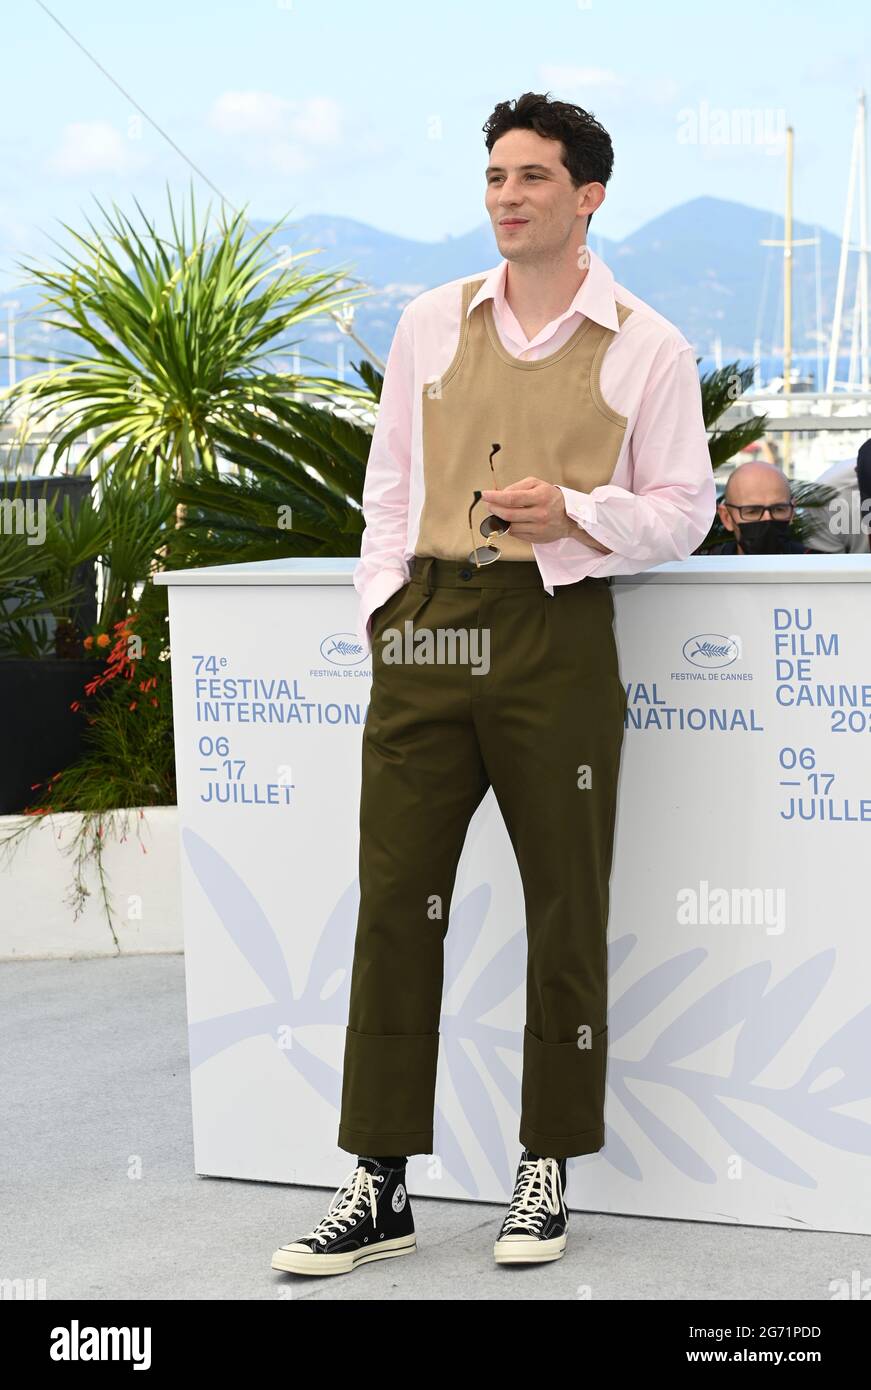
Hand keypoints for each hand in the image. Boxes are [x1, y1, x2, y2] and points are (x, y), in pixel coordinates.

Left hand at [480, 476, 611, 551]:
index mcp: (540, 497)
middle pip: (508, 514)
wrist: (570, 517)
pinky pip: (516, 534)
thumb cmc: (551, 497)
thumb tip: (500, 495)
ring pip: (510, 526)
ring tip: (498, 512)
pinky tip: (509, 521)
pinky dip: (509, 527)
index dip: (495, 497)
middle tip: (489, 504)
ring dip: (499, 519)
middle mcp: (540, 514)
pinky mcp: (537, 538)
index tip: (484, 495)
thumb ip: (517, 487)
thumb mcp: (537, 484)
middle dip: (494, 509)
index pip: (512, 498)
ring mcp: (539, 528)